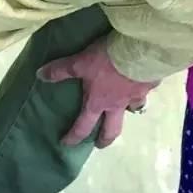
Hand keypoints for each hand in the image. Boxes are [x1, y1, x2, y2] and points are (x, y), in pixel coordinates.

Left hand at [38, 38, 158, 147]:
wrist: (144, 47)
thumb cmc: (109, 59)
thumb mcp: (81, 62)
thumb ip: (62, 70)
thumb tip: (39, 75)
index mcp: (98, 103)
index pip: (83, 126)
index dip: (73, 137)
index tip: (66, 143)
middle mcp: (118, 104)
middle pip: (113, 130)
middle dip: (106, 139)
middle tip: (101, 144)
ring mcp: (138, 94)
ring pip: (135, 109)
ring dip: (130, 111)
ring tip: (128, 108)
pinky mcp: (153, 81)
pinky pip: (149, 88)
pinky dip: (146, 86)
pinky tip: (145, 80)